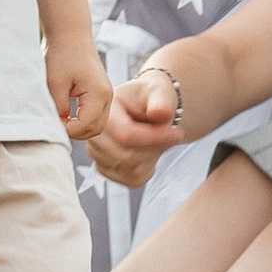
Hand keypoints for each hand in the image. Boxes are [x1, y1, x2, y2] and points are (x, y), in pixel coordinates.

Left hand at [46, 31, 109, 139]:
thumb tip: (60, 126)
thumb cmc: (62, 54)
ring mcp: (106, 94)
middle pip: (95, 129)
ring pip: (97, 124)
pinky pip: (95, 115)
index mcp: (99, 94)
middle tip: (56, 123)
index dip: (67, 130)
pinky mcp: (100, 92)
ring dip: (80, 127)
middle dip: (75, 132)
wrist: (70, 33)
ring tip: (61, 119)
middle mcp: (107, 96)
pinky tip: (67, 114)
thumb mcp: (55, 84)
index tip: (51, 122)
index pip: (85, 127)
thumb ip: (59, 109)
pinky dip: (83, 119)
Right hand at [80, 67, 185, 190]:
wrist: (146, 106)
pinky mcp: (105, 170)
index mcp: (103, 110)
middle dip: (156, 148)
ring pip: (132, 170)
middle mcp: (93, 133)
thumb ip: (161, 101)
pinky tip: (150, 151)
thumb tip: (161, 113)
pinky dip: (149, 168)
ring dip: (153, 157)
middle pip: (128, 157)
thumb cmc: (150, 96)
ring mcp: (96, 154)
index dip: (155, 138)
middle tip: (170, 133)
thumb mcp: (159, 90)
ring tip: (157, 139)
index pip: (125, 135)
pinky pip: (133, 180)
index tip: (178, 133)